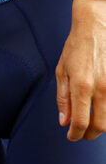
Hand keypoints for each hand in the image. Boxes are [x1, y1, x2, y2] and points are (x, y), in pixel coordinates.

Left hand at [56, 0, 105, 140]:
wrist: (96, 27)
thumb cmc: (76, 46)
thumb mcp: (62, 70)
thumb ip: (63, 97)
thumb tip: (64, 121)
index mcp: (81, 85)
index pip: (81, 122)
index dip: (75, 134)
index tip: (71, 136)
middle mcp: (101, 89)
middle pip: (100, 126)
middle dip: (89, 134)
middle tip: (80, 133)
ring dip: (99, 125)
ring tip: (89, 122)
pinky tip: (99, 109)